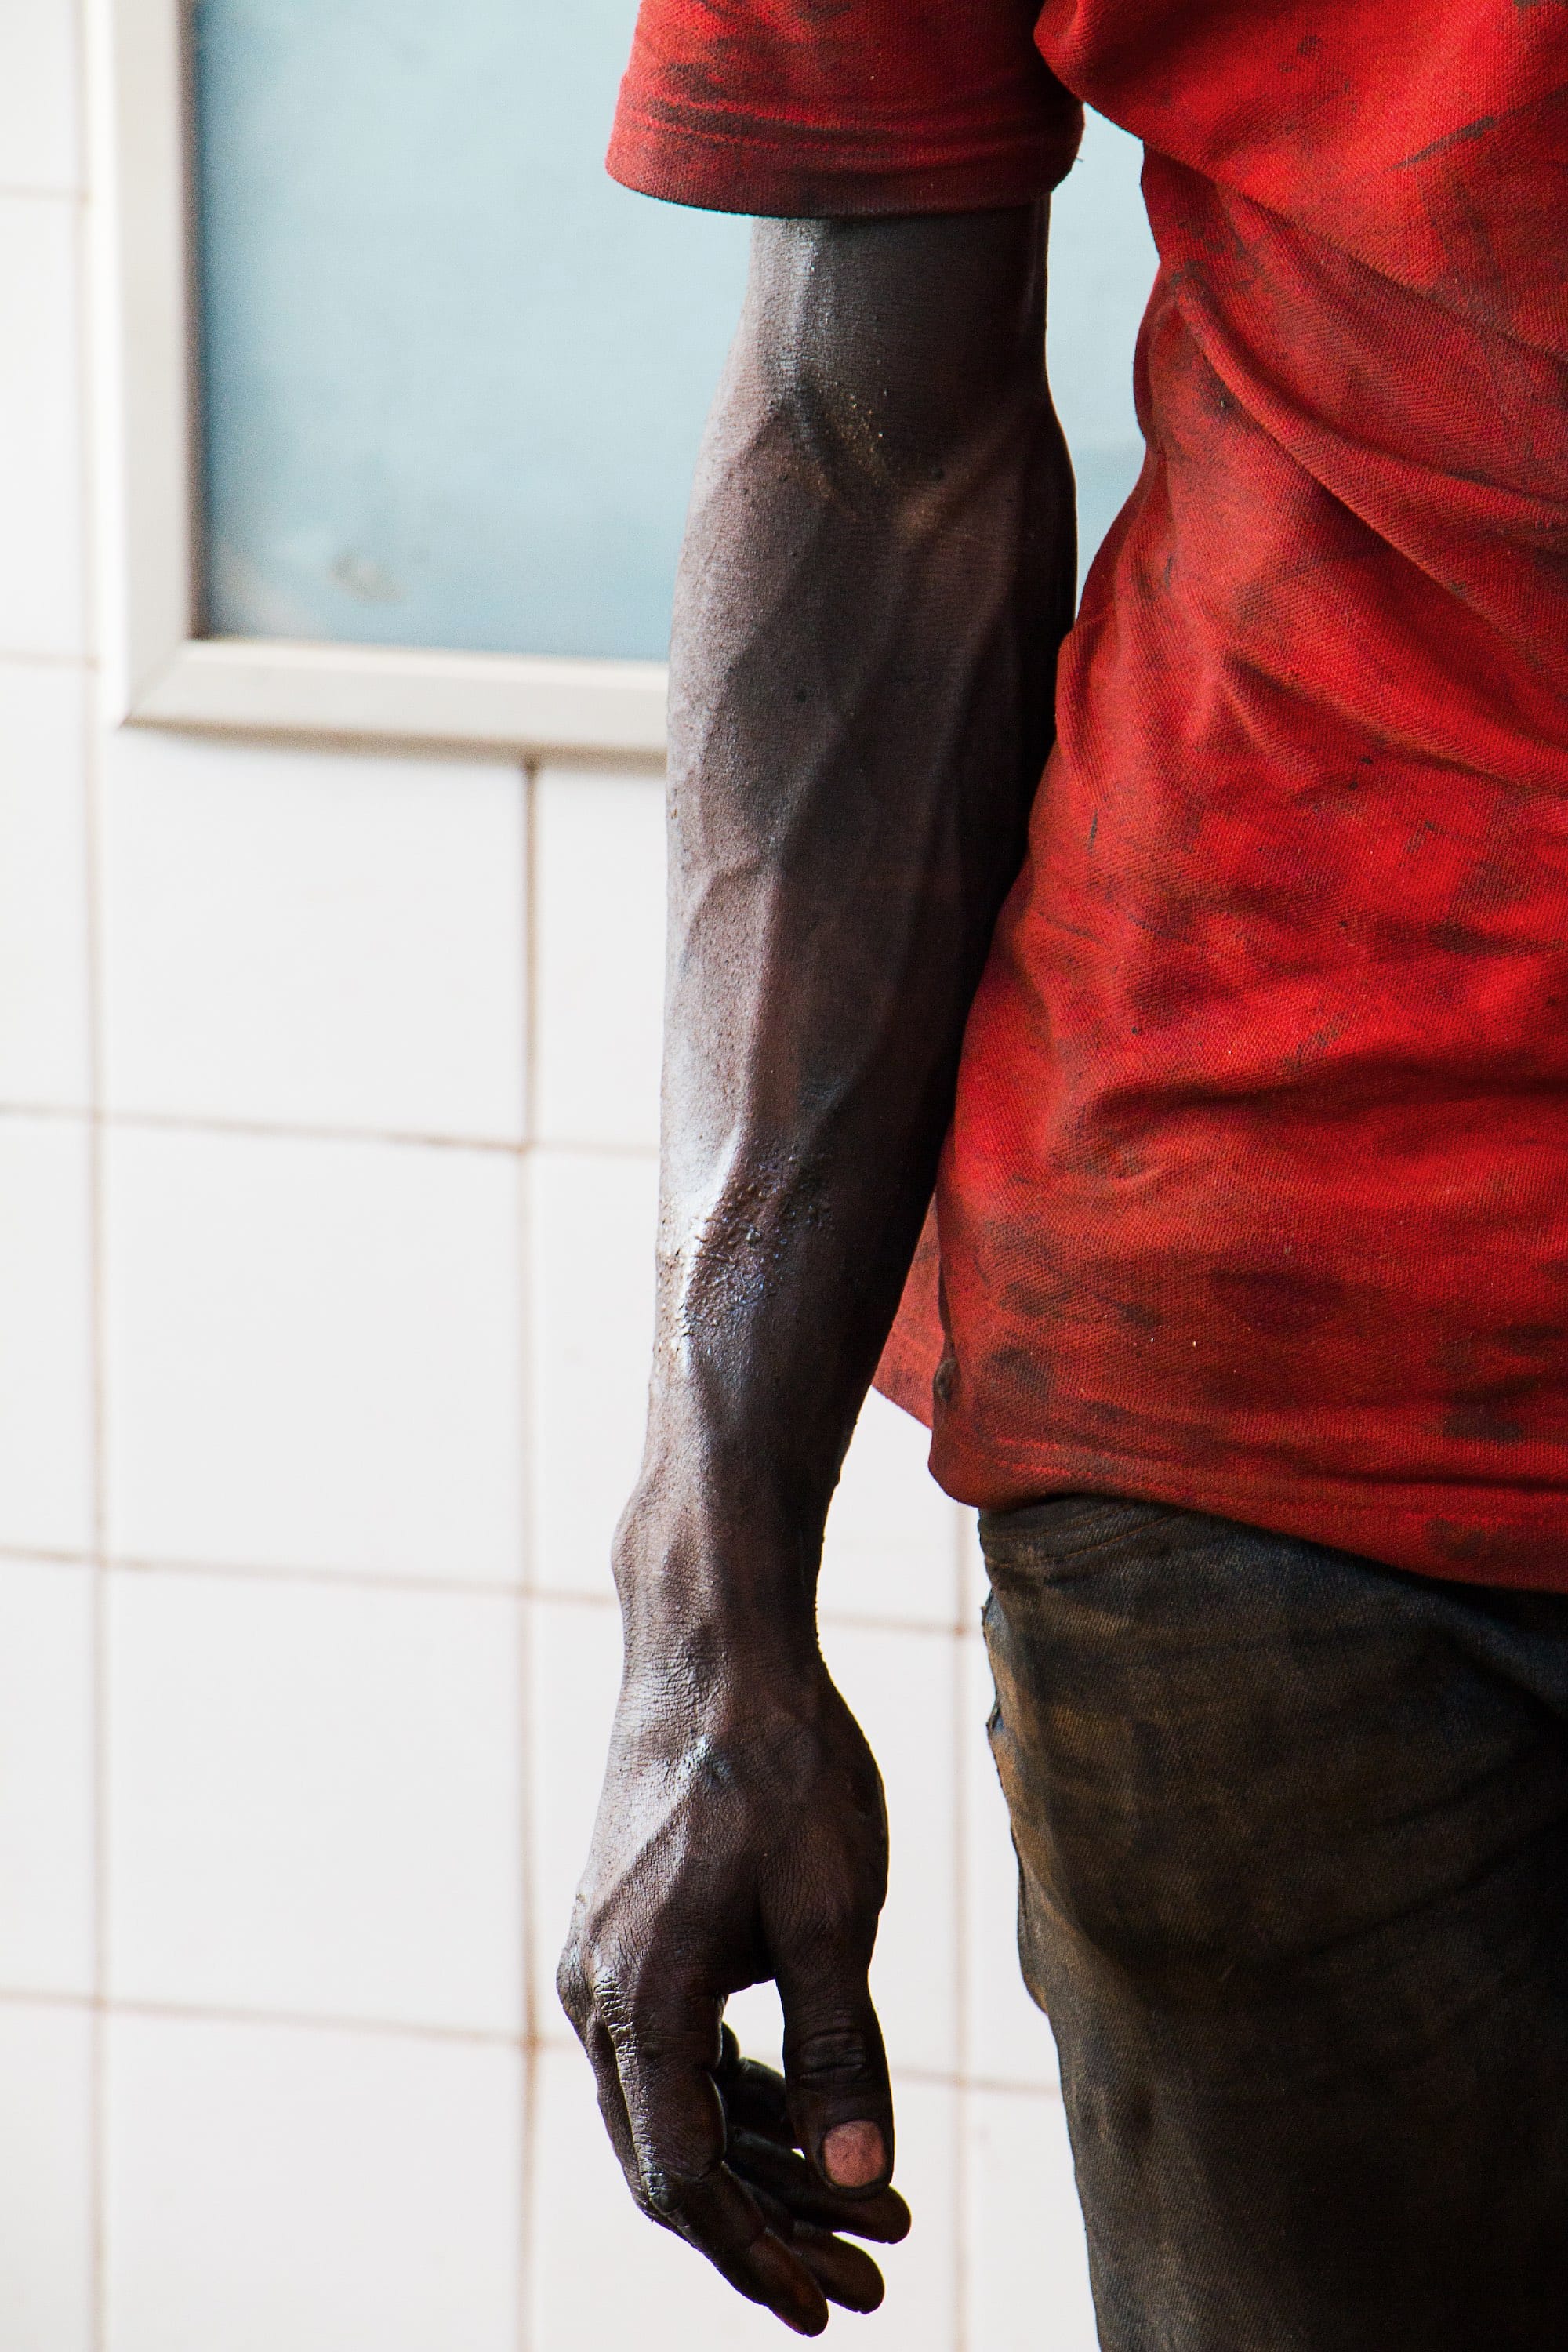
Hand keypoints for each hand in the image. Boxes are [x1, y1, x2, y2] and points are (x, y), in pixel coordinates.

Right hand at [557, 1651, 906, 2333]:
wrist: (717, 1643)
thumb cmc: (780, 1768)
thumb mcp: (833, 1915)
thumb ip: (841, 2053)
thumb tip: (861, 2178)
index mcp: (639, 2002)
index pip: (683, 2179)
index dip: (755, 2257)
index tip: (829, 2309)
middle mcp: (600, 1992)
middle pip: (676, 2153)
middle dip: (772, 2225)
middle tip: (873, 2276)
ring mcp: (609, 1957)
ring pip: (681, 2100)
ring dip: (770, 2158)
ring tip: (872, 2205)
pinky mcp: (633, 1927)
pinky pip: (682, 2042)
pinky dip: (747, 2089)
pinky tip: (811, 2110)